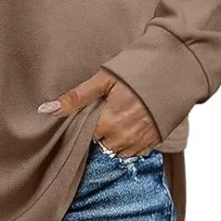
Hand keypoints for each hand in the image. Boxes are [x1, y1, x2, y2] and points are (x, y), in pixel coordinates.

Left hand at [37, 69, 161, 157]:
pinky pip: (135, 152)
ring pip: (117, 151)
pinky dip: (130, 142)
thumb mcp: (103, 79)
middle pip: (102, 145)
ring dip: (114, 139)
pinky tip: (131, 124)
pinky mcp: (155, 140)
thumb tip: (46, 110)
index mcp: (109, 121)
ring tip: (118, 118)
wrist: (174, 67)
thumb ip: (75, 98)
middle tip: (106, 111)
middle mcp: (125, 136)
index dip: (87, 124)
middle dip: (100, 132)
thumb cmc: (136, 69)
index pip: (86, 137)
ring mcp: (141, 140)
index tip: (91, 113)